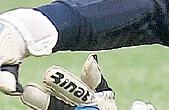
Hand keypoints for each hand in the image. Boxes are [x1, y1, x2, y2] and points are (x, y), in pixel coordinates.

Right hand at [20, 55, 154, 109]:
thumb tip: (139, 104)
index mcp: (104, 103)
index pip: (96, 85)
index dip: (92, 74)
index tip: (90, 62)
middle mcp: (85, 108)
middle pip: (71, 93)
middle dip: (62, 83)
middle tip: (51, 74)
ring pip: (55, 107)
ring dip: (42, 100)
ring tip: (29, 92)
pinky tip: (32, 100)